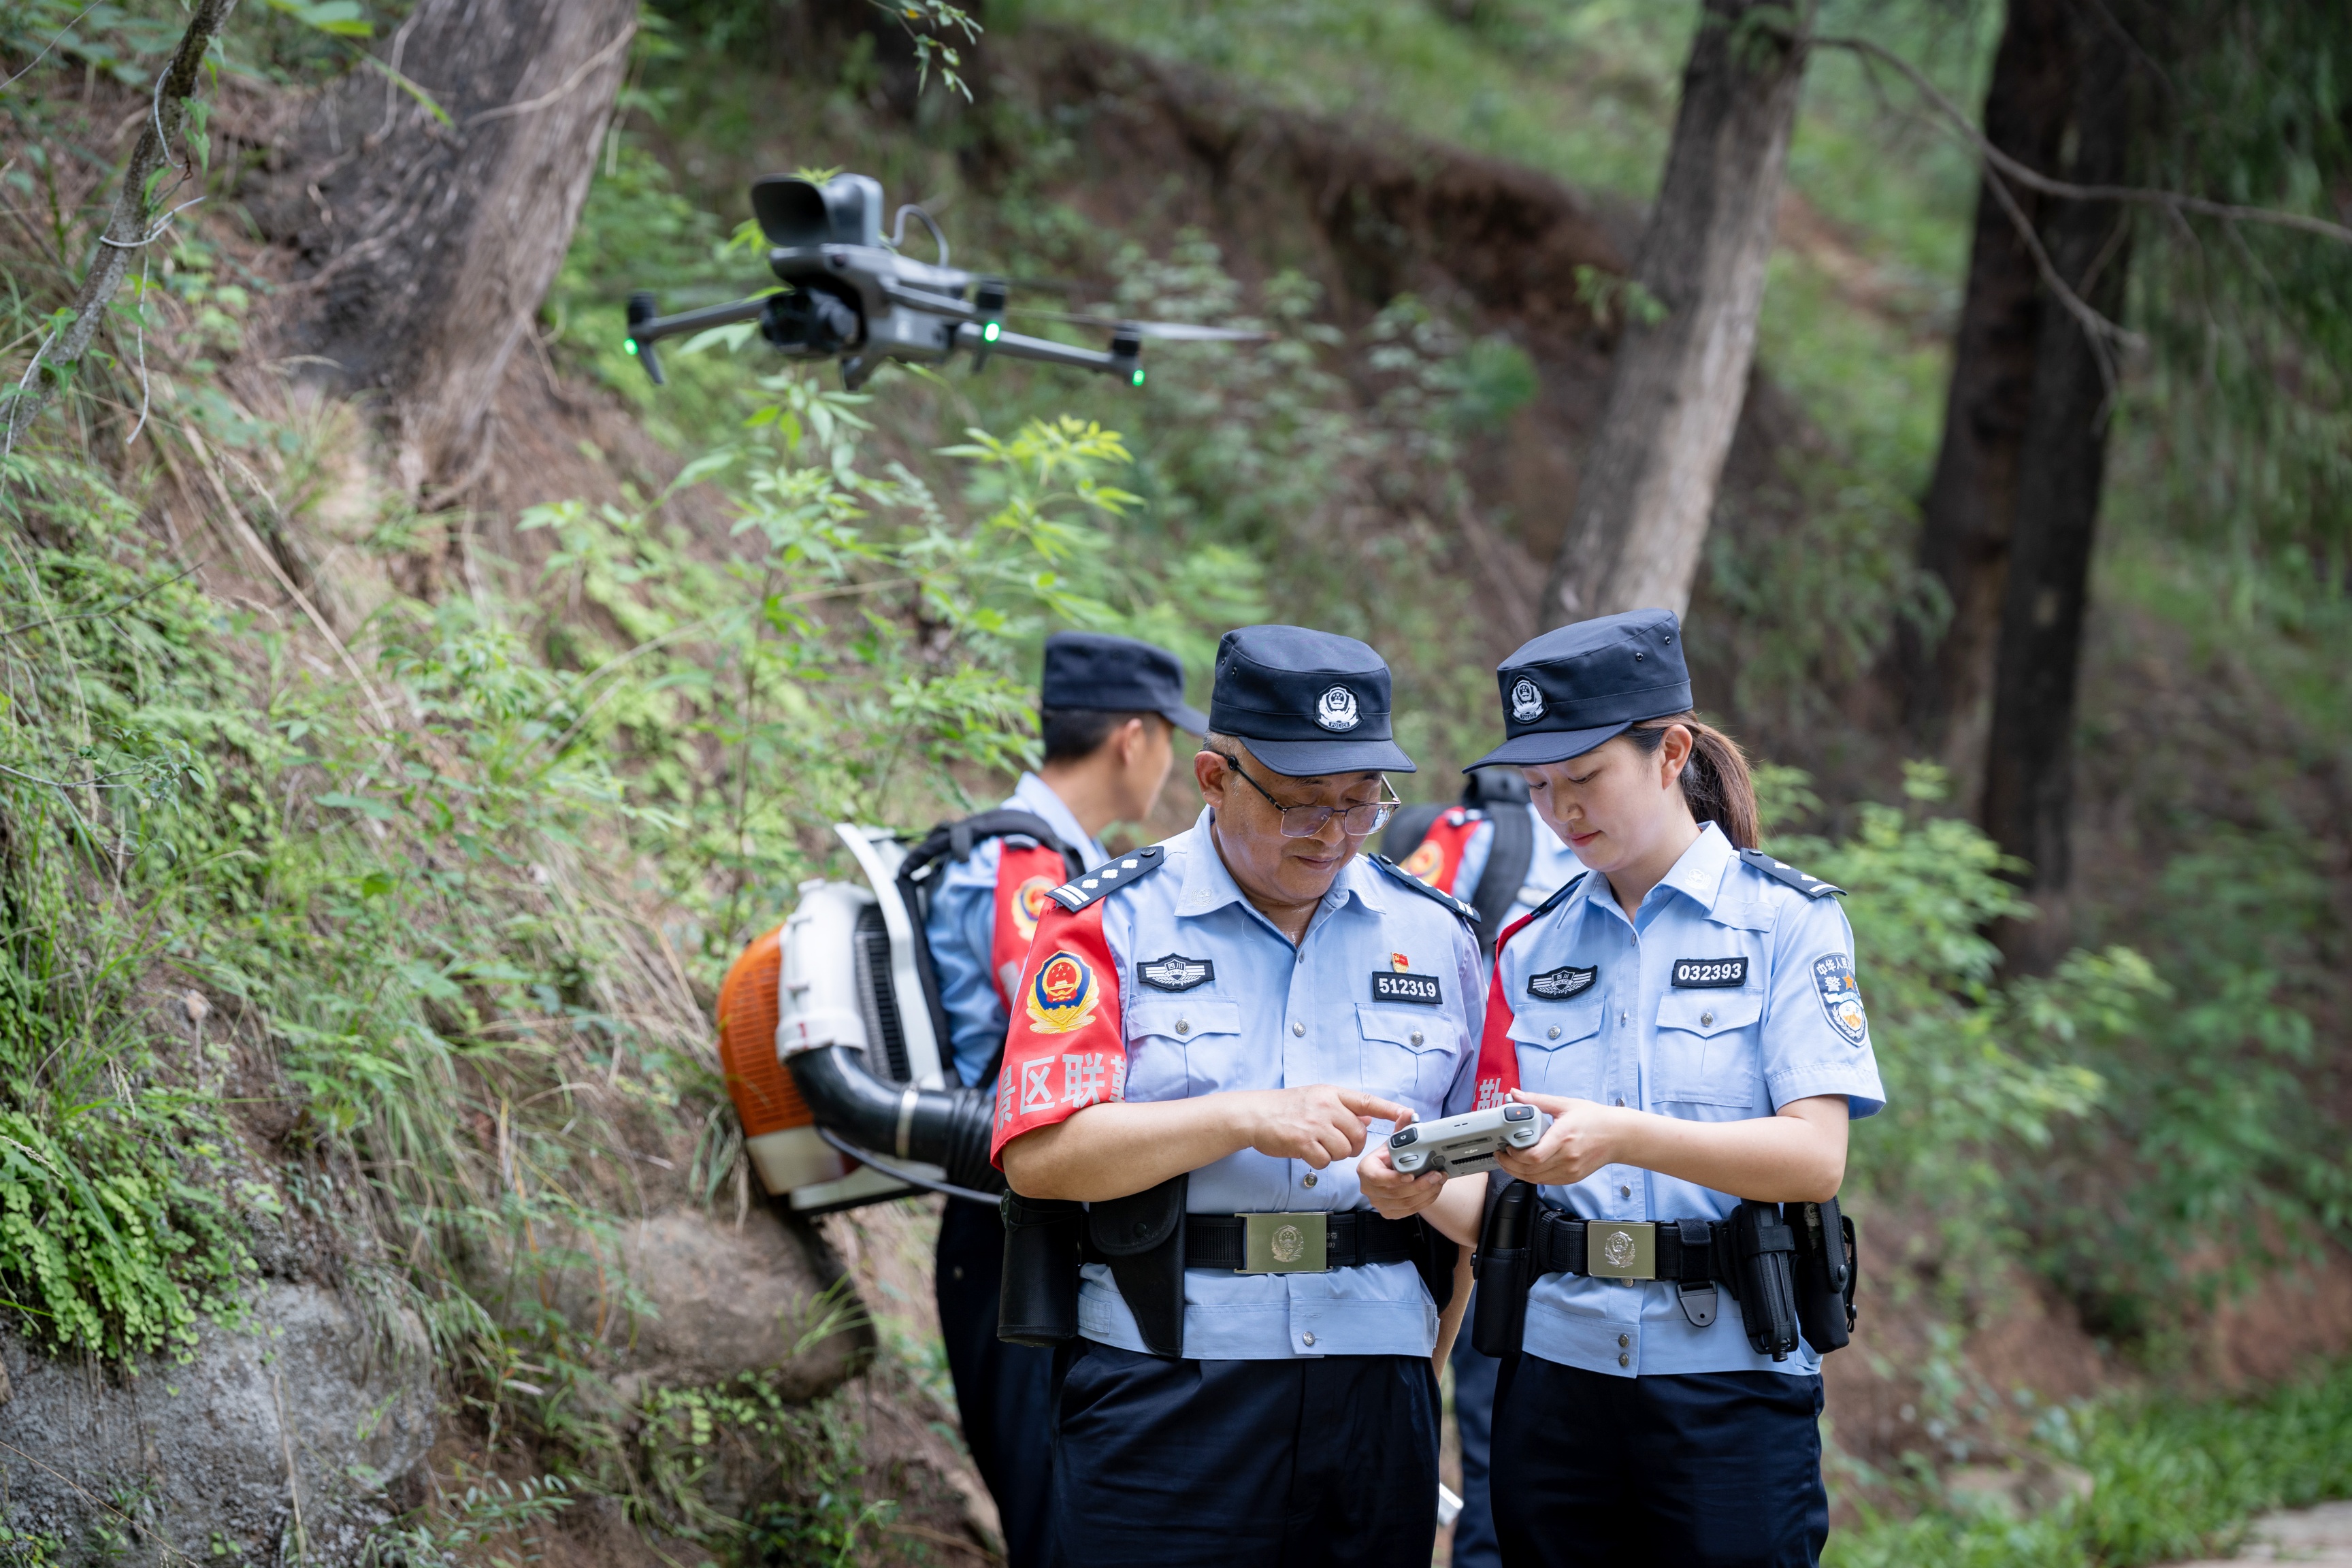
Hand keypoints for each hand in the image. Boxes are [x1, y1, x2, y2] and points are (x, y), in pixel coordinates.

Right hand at [1242, 1085, 1408, 1168]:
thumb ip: (1343, 1107)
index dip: (1390, 1110)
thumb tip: (1369, 1117)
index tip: (1409, 1114)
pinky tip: (1307, 1152)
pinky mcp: (1303, 1142)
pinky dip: (1319, 1161)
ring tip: (1318, 1146)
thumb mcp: (1317, 1098)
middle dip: (1353, 1145)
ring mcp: (1315, 1124)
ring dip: (1335, 1154)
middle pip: (1359, 1134)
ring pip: (1344, 1150)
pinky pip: (1326, 1161)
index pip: (1368, 1101)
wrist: (1255, 1114)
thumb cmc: (1286, 1107)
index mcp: (1332, 1094)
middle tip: (1336, 1143)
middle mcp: (1326, 1107)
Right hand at [1356, 1110, 1447, 1218]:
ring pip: (1406, 1203)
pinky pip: (1409, 1211)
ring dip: (1426, 1192)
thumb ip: (1401, 1128)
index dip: (1395, 1178)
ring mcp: (1379, 1203)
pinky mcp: (1390, 1213)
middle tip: (1436, 1174)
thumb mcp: (1393, 1141)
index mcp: (1366, 1169)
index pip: (1377, 1177)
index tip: (1412, 1175)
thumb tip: (1408, 1113)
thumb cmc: (1389, 1158)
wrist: (1390, 1174)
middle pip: (1396, 1192)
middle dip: (1420, 1184)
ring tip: (1438, 1180)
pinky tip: (1433, 1190)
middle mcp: (1369, 1189)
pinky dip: (1425, 1201)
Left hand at [1494, 1090, 1627, 1185]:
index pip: (1534, 1156)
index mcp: (1563, 1137)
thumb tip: (1515, 1095)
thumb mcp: (1565, 1104)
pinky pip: (1546, 1182)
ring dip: (1518, 1172)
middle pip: (1530, 1170)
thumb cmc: (1594, 1119)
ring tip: (1508, 1161)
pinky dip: (1531, 1176)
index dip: (1514, 1155)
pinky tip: (1524, 1167)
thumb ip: (1537, 1100)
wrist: (1618, 1136)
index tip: (1506, 1146)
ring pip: (1536, 1179)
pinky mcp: (1572, 1177)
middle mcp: (1567, 1157)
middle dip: (1509, 1164)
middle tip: (1500, 1154)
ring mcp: (1570, 1170)